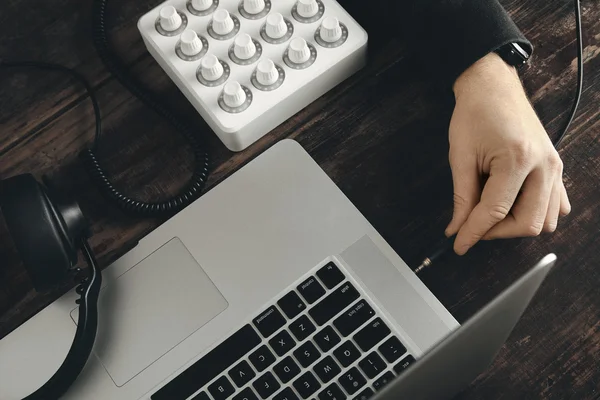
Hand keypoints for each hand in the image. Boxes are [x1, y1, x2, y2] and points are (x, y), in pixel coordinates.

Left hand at [445, 52, 570, 254]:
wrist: (492, 86)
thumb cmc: (474, 113)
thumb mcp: (460, 156)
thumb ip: (462, 197)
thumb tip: (458, 228)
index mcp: (517, 159)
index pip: (495, 211)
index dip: (474, 232)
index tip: (459, 244)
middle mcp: (543, 165)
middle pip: (527, 223)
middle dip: (496, 232)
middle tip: (472, 227)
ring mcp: (554, 166)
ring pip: (545, 220)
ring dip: (516, 225)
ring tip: (490, 213)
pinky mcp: (556, 166)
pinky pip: (556, 205)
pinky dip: (535, 213)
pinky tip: (514, 206)